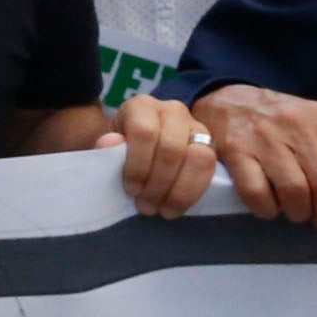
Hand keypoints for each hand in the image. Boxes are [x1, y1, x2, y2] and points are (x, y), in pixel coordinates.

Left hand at [92, 94, 216, 217]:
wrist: (143, 147)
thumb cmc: (123, 149)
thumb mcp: (109, 147)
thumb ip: (106, 147)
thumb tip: (108, 143)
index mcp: (142, 106)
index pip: (144, 132)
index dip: (138, 165)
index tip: (132, 190)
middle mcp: (172, 110)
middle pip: (172, 148)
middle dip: (158, 184)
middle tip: (146, 206)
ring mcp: (195, 125)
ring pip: (198, 157)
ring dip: (179, 191)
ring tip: (163, 210)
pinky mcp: (210, 143)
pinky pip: (210, 168)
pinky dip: (193, 192)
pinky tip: (177, 206)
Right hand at [191, 84, 316, 248]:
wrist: (228, 101)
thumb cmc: (281, 123)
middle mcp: (299, 125)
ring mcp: (265, 137)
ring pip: (295, 192)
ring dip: (299, 213)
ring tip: (296, 211)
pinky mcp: (236, 150)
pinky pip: (258, 194)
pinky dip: (267, 210)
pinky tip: (269, 206)